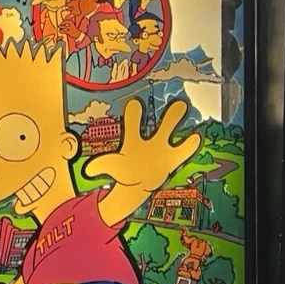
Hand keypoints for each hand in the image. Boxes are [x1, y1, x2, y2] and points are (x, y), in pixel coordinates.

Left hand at [86, 98, 200, 193]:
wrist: (136, 183)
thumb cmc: (123, 170)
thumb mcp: (111, 167)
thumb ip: (101, 166)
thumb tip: (88, 170)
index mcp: (133, 140)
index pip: (133, 123)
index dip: (134, 114)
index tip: (135, 103)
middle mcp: (149, 140)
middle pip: (160, 123)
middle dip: (167, 113)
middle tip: (174, 100)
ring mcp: (162, 148)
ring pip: (171, 130)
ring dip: (176, 120)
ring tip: (182, 106)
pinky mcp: (171, 159)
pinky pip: (183, 151)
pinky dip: (189, 145)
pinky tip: (196, 137)